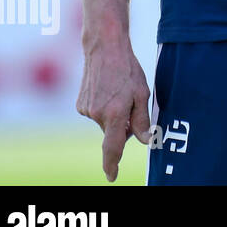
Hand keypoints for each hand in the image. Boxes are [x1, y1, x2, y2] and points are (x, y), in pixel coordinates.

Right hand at [76, 40, 150, 181]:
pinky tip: (108, 91)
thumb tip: (146, 141)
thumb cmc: (128, 70)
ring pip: (105, 123)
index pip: (112, 147)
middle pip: (113, 134)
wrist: (104, 49)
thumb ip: (142, 120)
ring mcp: (86, 110)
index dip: (112, 164)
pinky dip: (104, 108)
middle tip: (131, 103)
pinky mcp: (80, 105)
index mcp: (115, 113)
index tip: (112, 177)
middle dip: (123, 127)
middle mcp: (97, 115)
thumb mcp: (143, 93)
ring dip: (113, 115)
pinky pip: (96, 114)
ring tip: (118, 92)